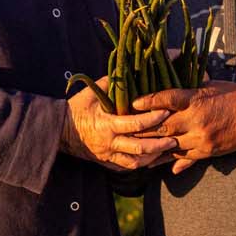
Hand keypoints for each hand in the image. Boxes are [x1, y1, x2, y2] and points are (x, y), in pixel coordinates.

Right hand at [62, 81, 176, 171]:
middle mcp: (109, 143)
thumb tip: (128, 68)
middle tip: (175, 139)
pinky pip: (128, 167)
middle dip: (160, 144)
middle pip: (140, 148)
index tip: (166, 111)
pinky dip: (142, 163)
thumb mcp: (91, 93)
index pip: (135, 124)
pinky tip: (154, 157)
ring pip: (136, 162)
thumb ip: (111, 83)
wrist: (60, 131)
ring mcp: (108, 155)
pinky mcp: (108, 163)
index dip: (152, 119)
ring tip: (168, 150)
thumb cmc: (77, 109)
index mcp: (106, 125)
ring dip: (154, 157)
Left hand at [132, 82, 235, 173]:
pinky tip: (153, 163)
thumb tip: (169, 93)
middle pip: (163, 126)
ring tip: (134, 150)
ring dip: (151, 148)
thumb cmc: (232, 95)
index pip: (167, 99)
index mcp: (195, 99)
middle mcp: (196, 119)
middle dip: (144, 129)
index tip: (133, 103)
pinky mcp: (207, 151)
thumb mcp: (209, 87)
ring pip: (170, 145)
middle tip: (126, 130)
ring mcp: (201, 137)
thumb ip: (187, 93)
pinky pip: (184, 158)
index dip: (149, 101)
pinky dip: (168, 161)